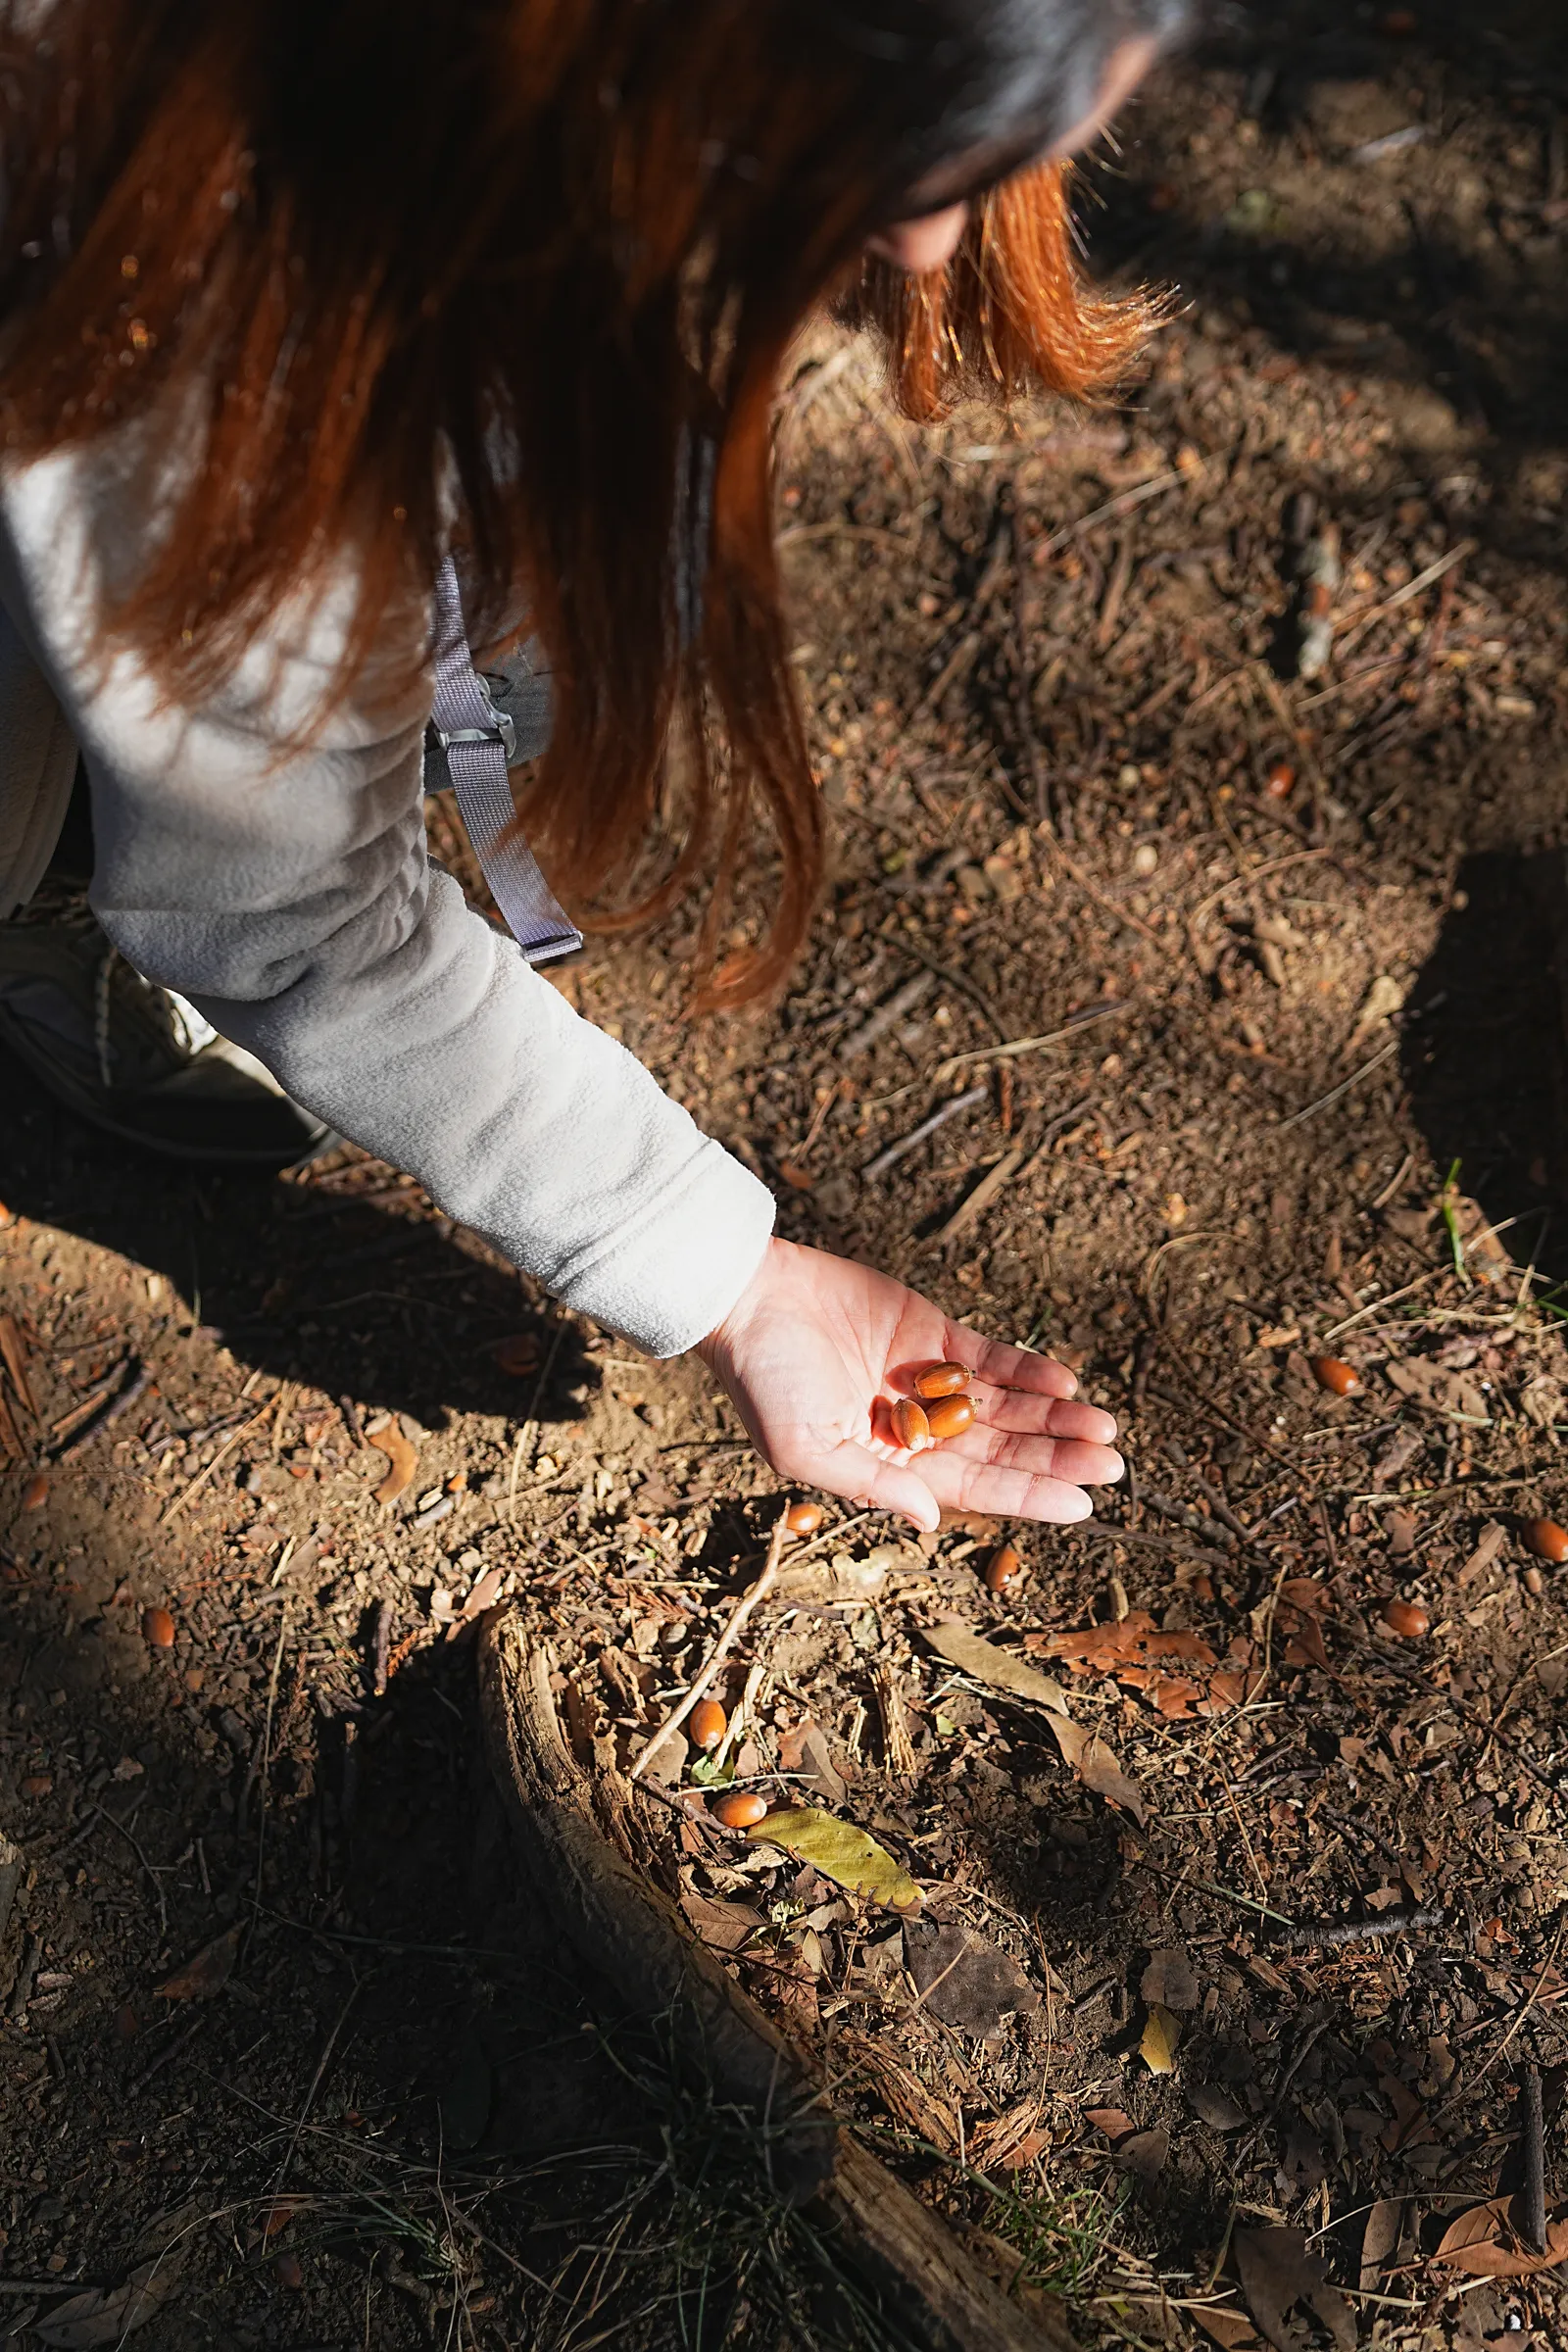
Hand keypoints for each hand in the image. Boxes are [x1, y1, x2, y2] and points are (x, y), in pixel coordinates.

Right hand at [696, 1237, 1122, 1533]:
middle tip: (1113, 1466)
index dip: (1026, 1496)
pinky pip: (988, 1357)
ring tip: (1105, 1427)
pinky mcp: (928, 1331)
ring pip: (1004, 1405)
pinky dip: (1026, 1369)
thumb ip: (871, 1484)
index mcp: (887, 1465)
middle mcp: (913, 1428)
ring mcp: (924, 1379)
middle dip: (1055, 1458)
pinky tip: (1065, 1381)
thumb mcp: (805, 1447)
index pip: (972, 1488)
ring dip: (1053, 1417)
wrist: (746, 1296)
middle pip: (1000, 1449)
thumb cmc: (761, 1381)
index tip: (1080, 1506)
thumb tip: (931, 1520)